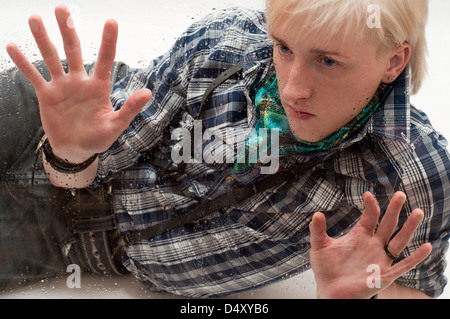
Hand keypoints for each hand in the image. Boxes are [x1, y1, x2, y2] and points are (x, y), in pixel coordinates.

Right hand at [6, 5, 151, 162]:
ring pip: (51, 58)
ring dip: (43, 40)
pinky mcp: (46, 95)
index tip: (111, 21)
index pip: (105, 60)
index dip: (108, 41)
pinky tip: (12, 46)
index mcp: (99, 87)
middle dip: (68, 30)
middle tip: (63, 8)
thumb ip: (129, 108)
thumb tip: (148, 93)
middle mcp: (80, 81)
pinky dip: (23, 63)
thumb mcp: (116, 125)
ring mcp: (62, 86)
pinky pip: (33, 76)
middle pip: (74, 51)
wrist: (76, 150)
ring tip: (35, 19)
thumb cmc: (98, 138)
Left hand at [309, 191, 431, 298]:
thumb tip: (316, 214)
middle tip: (400, 194)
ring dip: (409, 228)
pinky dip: (416, 257)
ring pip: (398, 241)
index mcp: (359, 235)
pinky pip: (404, 265)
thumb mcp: (319, 247)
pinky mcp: (385, 274)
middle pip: (387, 224)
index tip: (367, 195)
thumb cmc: (326, 269)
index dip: (370, 206)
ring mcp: (381, 259)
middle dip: (394, 210)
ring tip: (418, 212)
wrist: (330, 292)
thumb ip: (318, 231)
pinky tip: (426, 246)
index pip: (369, 217)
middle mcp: (373, 244)